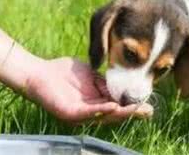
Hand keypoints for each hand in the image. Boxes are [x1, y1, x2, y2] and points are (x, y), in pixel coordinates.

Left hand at [24, 57, 152, 123]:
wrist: (40, 72)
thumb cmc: (63, 72)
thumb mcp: (91, 74)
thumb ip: (105, 81)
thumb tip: (122, 86)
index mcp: (96, 101)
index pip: (118, 105)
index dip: (133, 105)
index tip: (149, 103)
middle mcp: (90, 111)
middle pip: (115, 114)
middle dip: (132, 112)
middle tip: (148, 110)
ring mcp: (80, 114)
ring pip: (104, 116)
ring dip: (120, 113)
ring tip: (134, 109)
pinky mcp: (69, 113)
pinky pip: (88, 113)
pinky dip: (101, 110)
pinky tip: (112, 106)